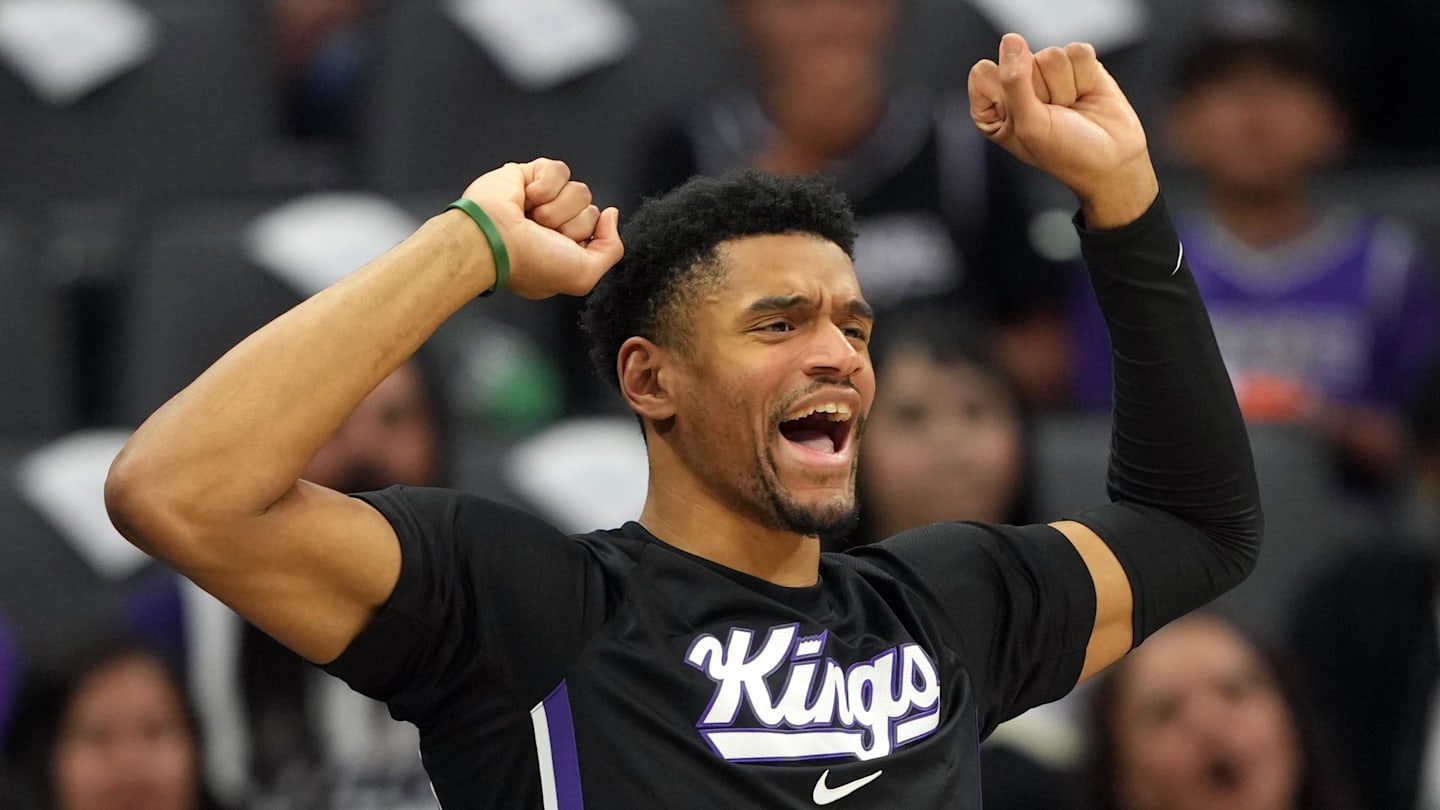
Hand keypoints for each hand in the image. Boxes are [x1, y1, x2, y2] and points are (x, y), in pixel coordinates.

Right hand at [459, 158, 623, 298]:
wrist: (491, 238)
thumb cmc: (528, 262)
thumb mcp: (584, 275)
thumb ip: (611, 249)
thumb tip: (611, 216)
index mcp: (562, 251)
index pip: (596, 233)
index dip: (583, 239)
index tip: (559, 249)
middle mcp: (553, 226)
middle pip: (589, 211)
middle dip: (570, 224)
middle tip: (542, 233)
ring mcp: (542, 200)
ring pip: (578, 190)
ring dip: (556, 208)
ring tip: (531, 218)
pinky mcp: (530, 175)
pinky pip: (559, 170)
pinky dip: (545, 186)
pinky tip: (526, 199)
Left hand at [968, 33, 1156, 227]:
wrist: (1111, 160)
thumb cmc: (1065, 152)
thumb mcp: (1029, 124)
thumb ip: (1013, 81)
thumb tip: (1011, 40)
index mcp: (991, 106)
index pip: (985, 73)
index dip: (1007, 93)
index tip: (1023, 118)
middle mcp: (1017, 86)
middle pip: (1022, 60)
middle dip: (1042, 92)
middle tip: (1054, 116)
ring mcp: (1048, 74)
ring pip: (1052, 55)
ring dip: (1066, 87)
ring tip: (1070, 108)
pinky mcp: (1077, 65)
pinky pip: (1078, 52)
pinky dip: (1085, 77)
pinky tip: (1085, 95)